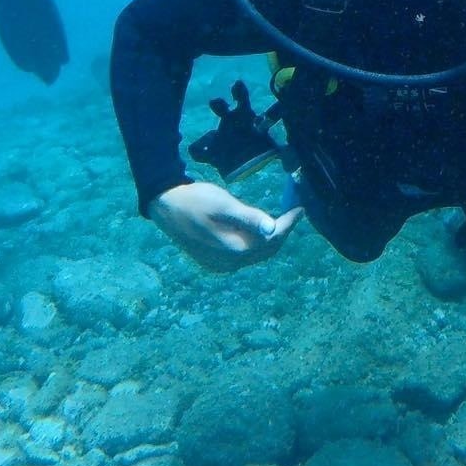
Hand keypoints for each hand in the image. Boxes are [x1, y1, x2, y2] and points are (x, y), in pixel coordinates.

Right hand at [150, 181, 301, 272]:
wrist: (165, 206)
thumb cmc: (195, 200)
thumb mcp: (224, 204)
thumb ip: (248, 217)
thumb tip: (272, 228)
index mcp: (234, 250)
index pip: (272, 238)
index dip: (288, 224)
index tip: (300, 208)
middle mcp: (230, 263)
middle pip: (266, 250)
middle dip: (282, 232)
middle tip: (292, 213)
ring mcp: (221, 266)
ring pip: (256, 255)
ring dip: (269, 239)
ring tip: (280, 220)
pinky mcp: (214, 262)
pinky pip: (243, 256)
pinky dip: (255, 244)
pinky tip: (257, 230)